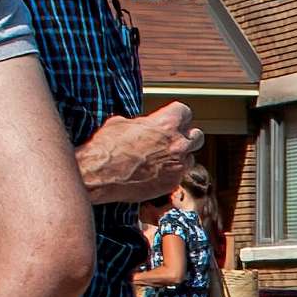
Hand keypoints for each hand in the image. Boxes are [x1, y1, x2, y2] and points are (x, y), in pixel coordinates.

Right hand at [80, 101, 198, 205]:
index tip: (172, 118)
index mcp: (167, 124)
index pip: (185, 112)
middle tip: (175, 138)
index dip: (177, 115)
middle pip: (197, 136)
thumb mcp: (122, 123)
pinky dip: (171, 173)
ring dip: (180, 157)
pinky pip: (179, 175)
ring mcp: (177, 166)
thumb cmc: (107, 147)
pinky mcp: (171, 184)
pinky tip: (156, 172)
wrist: (99, 175)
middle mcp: (177, 145)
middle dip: (187, 136)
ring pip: (190, 158)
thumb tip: (144, 125)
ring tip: (162, 158)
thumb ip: (142, 123)